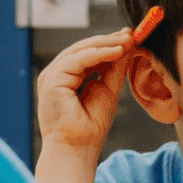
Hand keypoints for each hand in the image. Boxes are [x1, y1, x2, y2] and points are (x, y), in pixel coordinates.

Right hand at [36, 29, 133, 157]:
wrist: (78, 149)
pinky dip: (98, 53)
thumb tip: (127, 47)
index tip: (130, 37)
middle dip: (109, 40)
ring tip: (128, 40)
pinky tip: (117, 51)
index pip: (88, 54)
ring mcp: (51, 76)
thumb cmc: (90, 128)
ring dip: (106, 44)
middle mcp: (57, 75)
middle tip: (131, 34)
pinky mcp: (51, 80)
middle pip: (83, 49)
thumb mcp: (108, 91)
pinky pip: (77, 60)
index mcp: (67, 78)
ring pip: (80, 50)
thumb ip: (115, 69)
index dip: (109, 44)